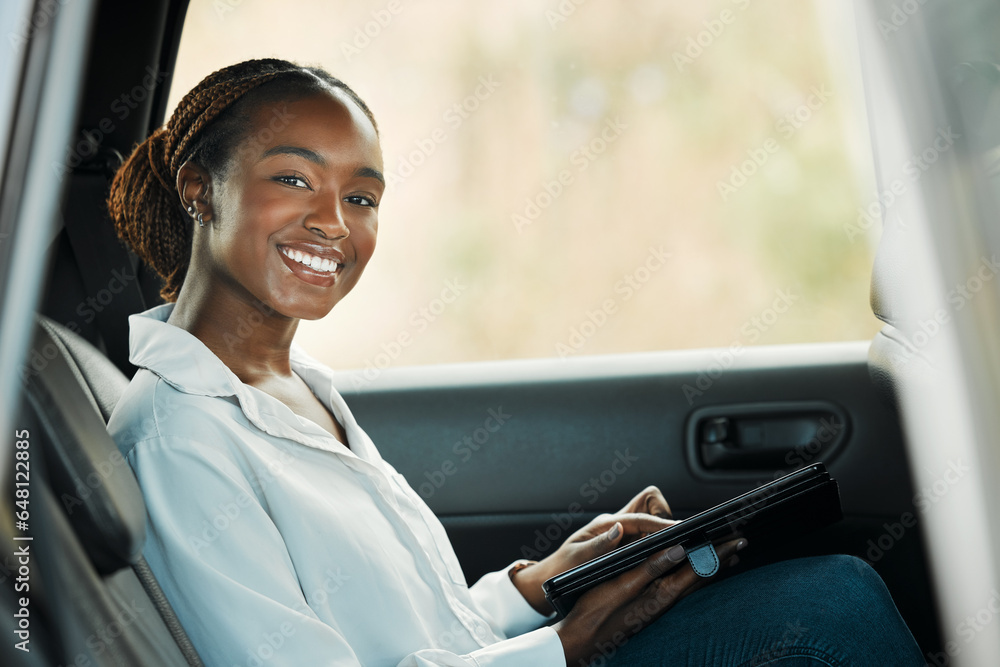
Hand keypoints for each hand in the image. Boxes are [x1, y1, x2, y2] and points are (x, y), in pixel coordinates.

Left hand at [511, 486, 675, 613]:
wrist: (552, 577)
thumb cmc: (562, 568)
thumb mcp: (577, 559)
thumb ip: (598, 545)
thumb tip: (619, 529)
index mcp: (605, 524)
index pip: (637, 517)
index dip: (658, 523)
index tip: (677, 529)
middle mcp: (616, 525)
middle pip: (647, 504)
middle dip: (662, 516)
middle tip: (672, 538)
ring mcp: (622, 533)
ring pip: (650, 519)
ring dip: (661, 530)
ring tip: (672, 547)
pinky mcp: (625, 544)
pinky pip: (647, 536)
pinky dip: (658, 541)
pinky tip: (664, 555)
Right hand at [553, 537, 747, 665]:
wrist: (580, 642)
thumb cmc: (596, 612)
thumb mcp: (621, 585)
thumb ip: (650, 567)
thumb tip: (679, 550)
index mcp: (661, 594)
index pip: (697, 569)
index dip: (717, 553)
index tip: (736, 538)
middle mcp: (664, 602)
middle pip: (700, 577)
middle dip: (721, 560)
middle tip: (740, 544)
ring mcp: (658, 607)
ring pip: (692, 584)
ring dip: (710, 569)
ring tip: (726, 559)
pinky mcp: (649, 610)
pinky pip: (680, 590)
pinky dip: (693, 577)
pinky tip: (692, 575)